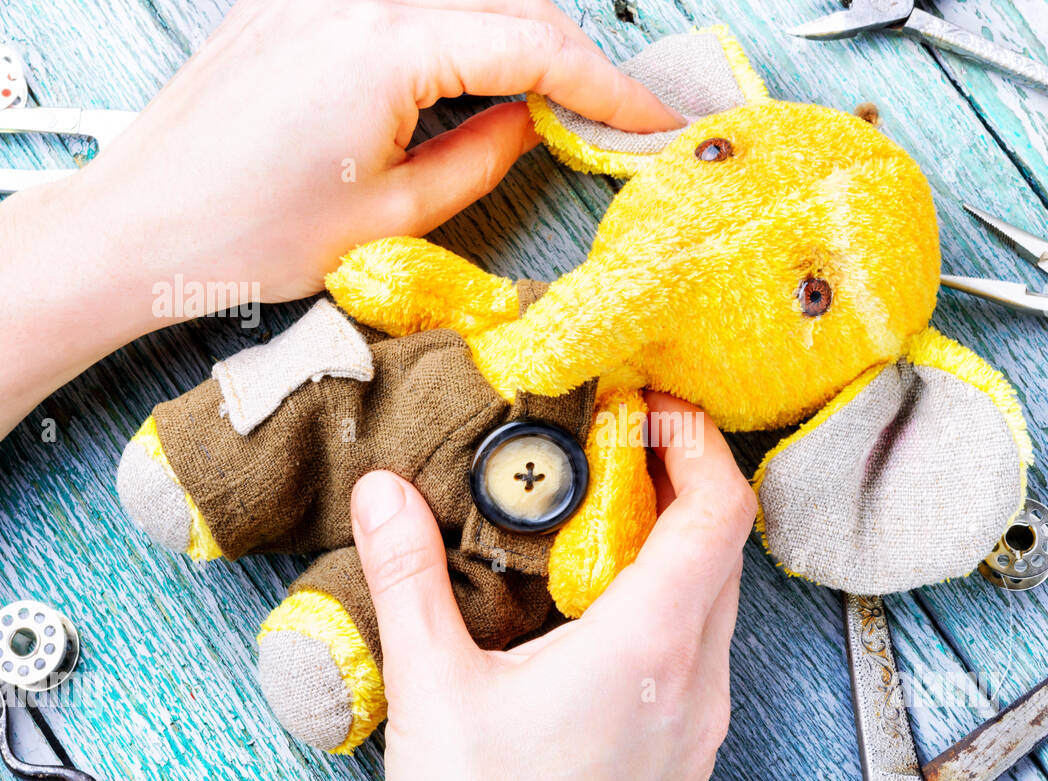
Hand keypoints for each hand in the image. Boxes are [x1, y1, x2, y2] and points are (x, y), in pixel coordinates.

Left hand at [0, 0, 679, 434]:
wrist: (138, 229)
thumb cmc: (246, 235)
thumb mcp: (392, 215)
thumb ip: (482, 157)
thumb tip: (535, 122)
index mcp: (386, 45)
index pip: (536, 46)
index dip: (612, 87)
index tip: (654, 120)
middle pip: (507, 3)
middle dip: (573, 57)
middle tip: (614, 114)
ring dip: (518, 38)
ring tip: (553, 99)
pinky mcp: (296, 3)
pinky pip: (406, 3)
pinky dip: (458, 30)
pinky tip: (475, 72)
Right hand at [352, 394, 754, 780]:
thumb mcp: (435, 690)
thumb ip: (409, 578)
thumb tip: (386, 493)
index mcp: (650, 644)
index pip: (719, 510)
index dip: (698, 442)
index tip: (651, 410)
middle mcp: (696, 676)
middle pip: (726, 545)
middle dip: (683, 479)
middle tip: (620, 448)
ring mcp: (700, 717)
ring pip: (721, 597)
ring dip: (680, 541)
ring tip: (607, 517)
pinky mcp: (686, 747)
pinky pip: (706, 645)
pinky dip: (674, 598)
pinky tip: (607, 609)